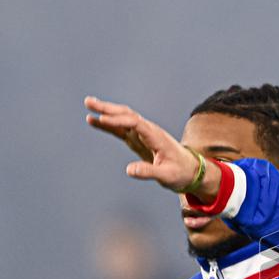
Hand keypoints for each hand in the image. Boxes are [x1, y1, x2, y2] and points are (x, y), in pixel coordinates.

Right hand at [85, 96, 204, 193]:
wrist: (191, 171)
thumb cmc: (181, 173)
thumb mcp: (166, 176)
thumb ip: (148, 172)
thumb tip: (129, 170)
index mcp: (156, 137)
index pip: (135, 123)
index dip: (118, 120)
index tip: (102, 119)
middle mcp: (149, 131)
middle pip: (127, 115)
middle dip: (108, 109)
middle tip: (89, 102)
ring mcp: (143, 135)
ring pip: (123, 119)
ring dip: (106, 112)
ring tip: (88, 104)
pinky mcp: (138, 140)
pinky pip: (121, 129)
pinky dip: (108, 124)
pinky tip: (93, 120)